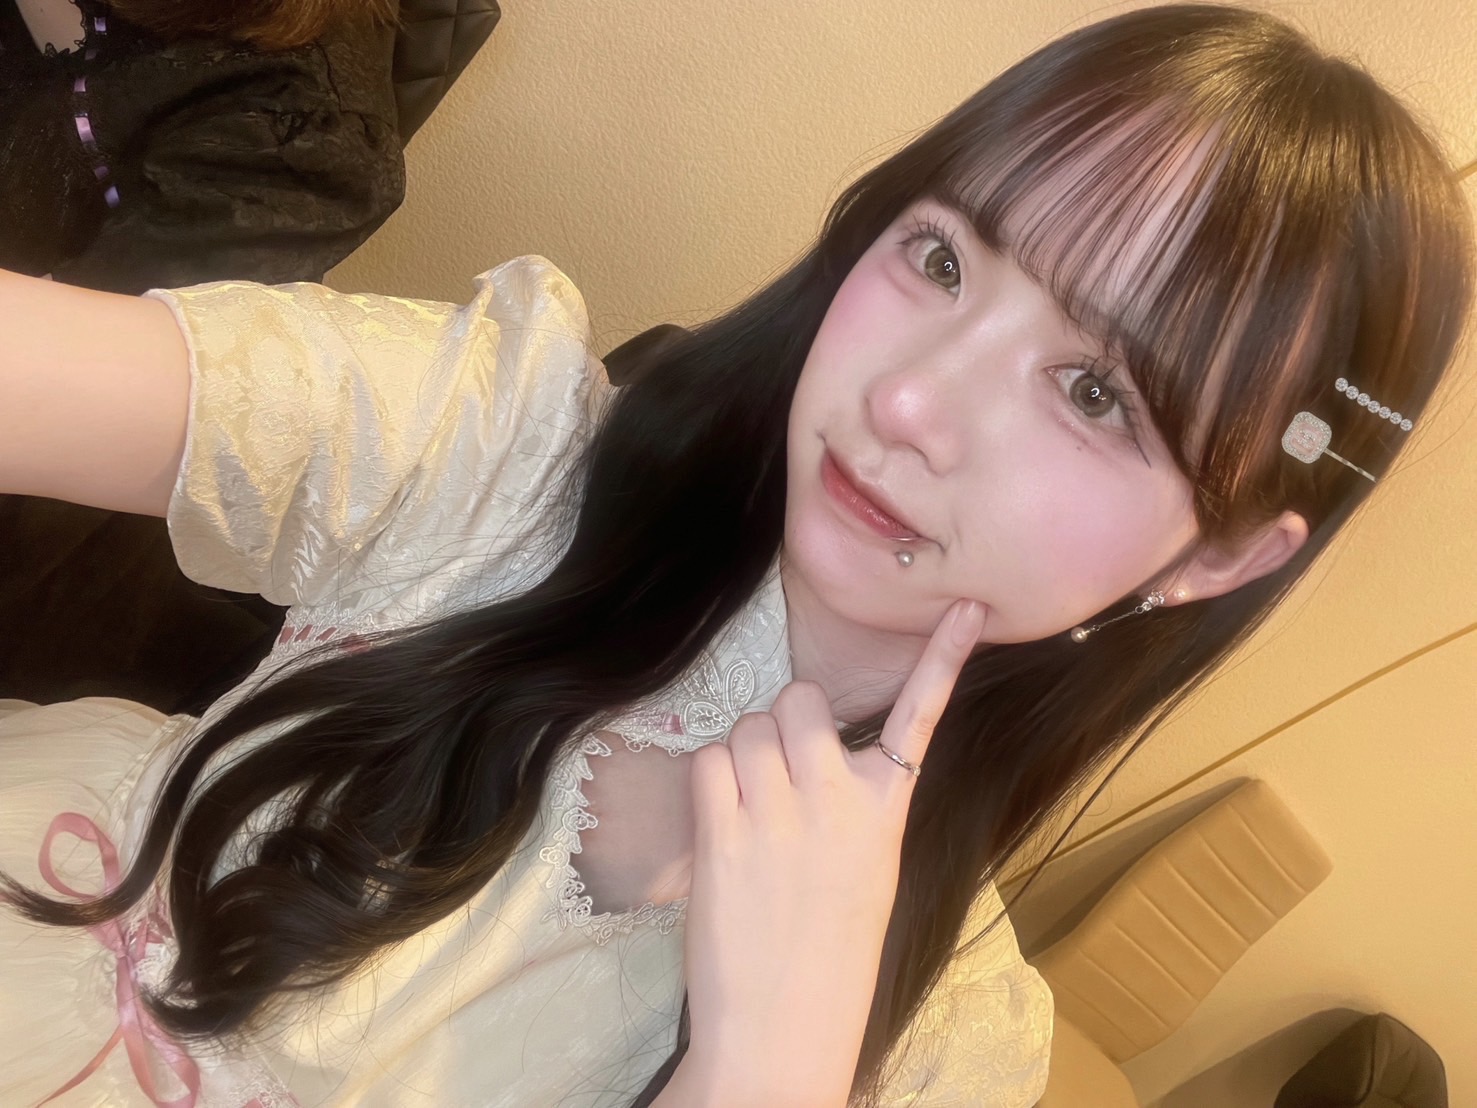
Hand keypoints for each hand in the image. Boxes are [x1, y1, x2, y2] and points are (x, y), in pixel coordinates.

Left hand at [678, 599, 985, 1106]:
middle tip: (780, 777)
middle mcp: (839, 798)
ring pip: (748, 726)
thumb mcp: (868, 869)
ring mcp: (781, 811)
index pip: (921, 717)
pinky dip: (708, 783)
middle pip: (801, 700)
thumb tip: (807, 745)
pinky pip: (708, 760)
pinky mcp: (724, 832)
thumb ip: (851, 801)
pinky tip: (722, 827)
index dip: (943, 657)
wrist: (783, 1028)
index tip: (968, 607)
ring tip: (751, 814)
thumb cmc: (828, 951)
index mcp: (886, 809)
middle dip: (784, 726)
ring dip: (742, 756)